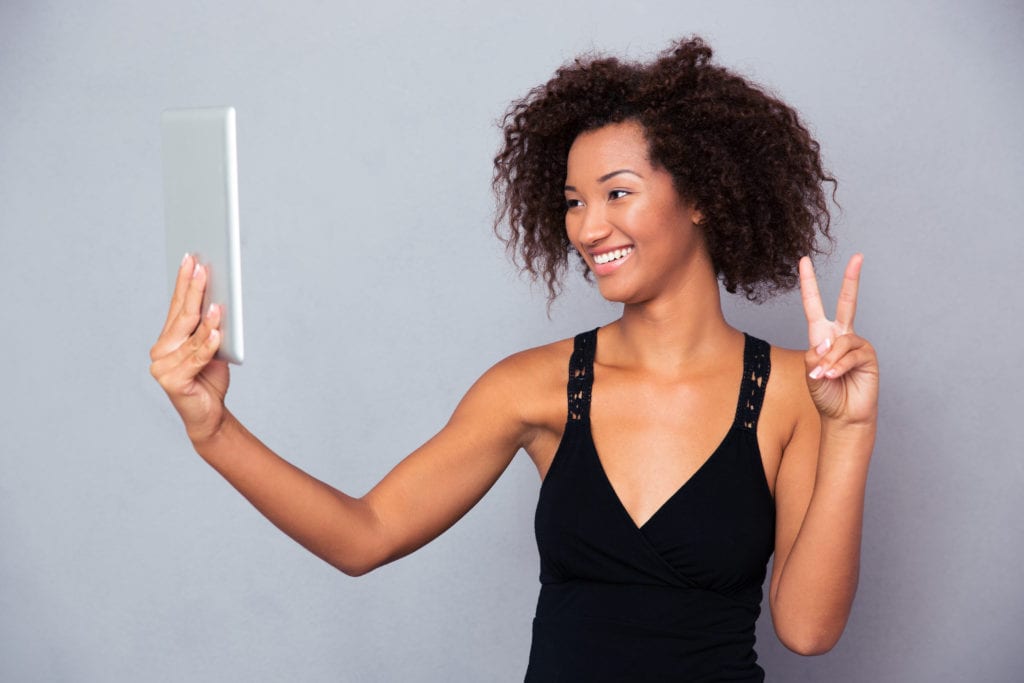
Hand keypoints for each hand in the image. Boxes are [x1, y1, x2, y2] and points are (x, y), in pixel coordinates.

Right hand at [150, 254, 230, 443]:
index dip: (184, 281)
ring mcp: (162, 366)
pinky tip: (217, 332)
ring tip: (217, 302)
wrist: (209, 415)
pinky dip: (208, 345)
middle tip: (202, 266)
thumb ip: (210, 327)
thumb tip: (218, 299)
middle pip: (182, 316)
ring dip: (206, 318)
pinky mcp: (172, 381)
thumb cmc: (209, 378)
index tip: (190, 257)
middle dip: (193, 289)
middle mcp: (160, 349)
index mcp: (168, 338)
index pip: (176, 305)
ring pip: (191, 337)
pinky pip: (196, 358)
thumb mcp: (212, 347)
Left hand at [799, 254, 878, 424]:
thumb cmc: (825, 393)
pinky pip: (850, 355)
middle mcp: (841, 335)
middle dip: (852, 279)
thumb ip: (815, 354)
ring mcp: (856, 344)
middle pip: (847, 302)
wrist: (842, 415)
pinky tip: (832, 377)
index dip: (809, 283)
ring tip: (823, 377)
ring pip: (840, 342)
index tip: (804, 261)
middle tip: (858, 257)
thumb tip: (828, 340)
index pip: (814, 305)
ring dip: (828, 361)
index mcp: (822, 335)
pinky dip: (838, 367)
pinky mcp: (868, 356)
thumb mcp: (810, 372)